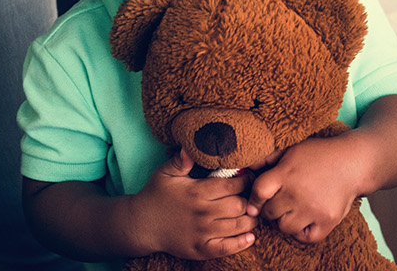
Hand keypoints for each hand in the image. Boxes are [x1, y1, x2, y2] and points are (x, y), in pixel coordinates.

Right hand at [128, 149, 260, 259]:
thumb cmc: (155, 195)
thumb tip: (191, 146)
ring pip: (238, 226)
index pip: (232, 185)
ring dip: (251, 220)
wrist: (141, 225)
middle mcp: (202, 212)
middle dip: (251, 200)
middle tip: (255, 196)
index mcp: (197, 191)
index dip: (246, 180)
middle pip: (239, 205)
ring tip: (254, 213)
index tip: (250, 178)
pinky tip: (250, 236)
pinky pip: (227, 248)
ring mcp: (202, 233)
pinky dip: (242, 243)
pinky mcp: (201, 250)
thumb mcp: (165, 173)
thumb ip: (180, 160)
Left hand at [247, 134, 373, 243]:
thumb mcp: (292, 149)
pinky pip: (305, 237)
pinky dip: (302, 232)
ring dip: (285, 221)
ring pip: (284, 227)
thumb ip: (268, 159)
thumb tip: (246, 168)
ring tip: (293, 211)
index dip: (254, 199)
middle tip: (280, 203)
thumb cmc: (319, 155)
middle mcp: (297, 192)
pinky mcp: (327, 221)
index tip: (257, 202)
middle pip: (269, 212)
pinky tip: (305, 220)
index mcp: (286, 173)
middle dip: (271, 209)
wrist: (353, 163)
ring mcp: (312, 209)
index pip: (258, 192)